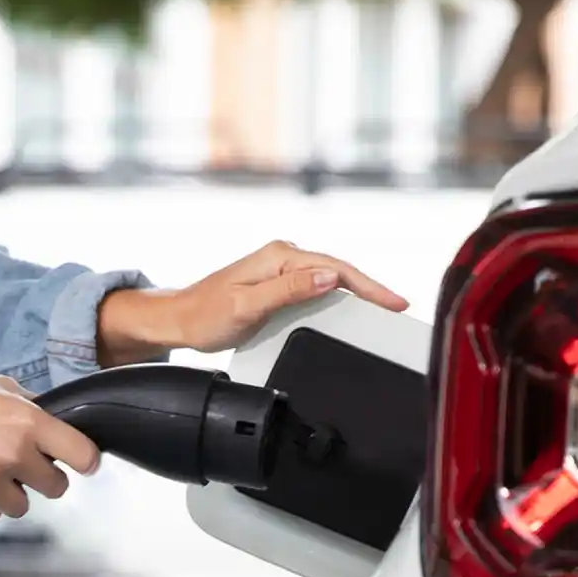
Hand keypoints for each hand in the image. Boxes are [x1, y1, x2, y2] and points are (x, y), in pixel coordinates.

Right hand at [0, 369, 100, 524]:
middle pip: (56, 487)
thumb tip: (53, 420)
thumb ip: (29, 405)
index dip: (85, 460)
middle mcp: (13, 453)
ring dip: (9, 494)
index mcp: (27, 421)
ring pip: (22, 506)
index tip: (82, 463)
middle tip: (22, 466)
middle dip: (42, 478)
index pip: (82, 453)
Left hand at [98, 241, 408, 361]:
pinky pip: (316, 286)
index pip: (336, 268)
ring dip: (357, 292)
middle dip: (371, 288)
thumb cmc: (205, 315)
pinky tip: (351, 308)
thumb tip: (328, 277)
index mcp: (279, 256)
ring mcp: (281, 267)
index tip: (393, 302)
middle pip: (338, 270)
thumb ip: (289, 291)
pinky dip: (338, 295)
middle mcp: (282, 256)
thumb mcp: (247, 305)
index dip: (369, 286)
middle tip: (398, 308)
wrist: (178, 320)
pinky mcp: (278, 282)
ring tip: (383, 308)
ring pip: (329, 277)